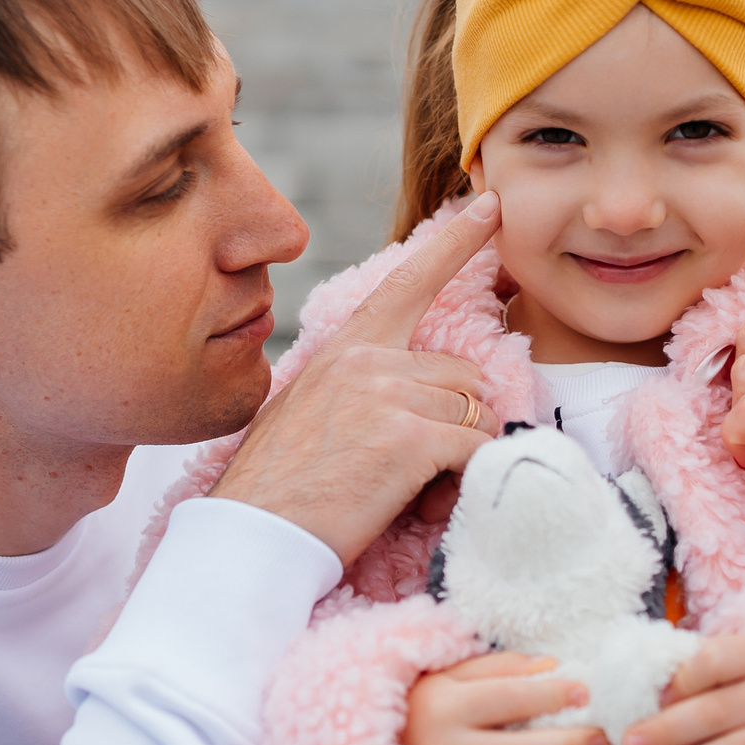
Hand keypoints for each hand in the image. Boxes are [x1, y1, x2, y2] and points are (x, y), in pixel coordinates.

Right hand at [213, 195, 503, 564]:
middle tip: (418, 468)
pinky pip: (477, 449)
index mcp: (345, 349)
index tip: (491, 206)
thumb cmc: (279, 489)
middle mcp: (368, 360)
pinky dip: (468, 480)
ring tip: (414, 489)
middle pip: (462, 374)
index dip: (457, 243)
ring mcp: (389, 395)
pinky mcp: (410, 439)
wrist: (252, 538)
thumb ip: (359, 387)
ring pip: (475, 412)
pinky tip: (428, 502)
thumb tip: (414, 395)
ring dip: (461, 454)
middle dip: (457, 420)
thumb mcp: (309, 411)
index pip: (409, 283)